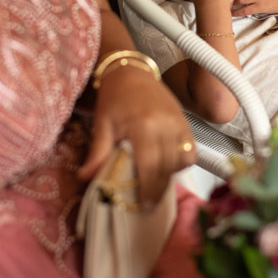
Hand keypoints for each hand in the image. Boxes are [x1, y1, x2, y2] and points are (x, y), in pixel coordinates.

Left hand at [79, 68, 195, 205]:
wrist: (131, 72)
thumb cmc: (115, 97)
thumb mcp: (102, 125)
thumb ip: (98, 153)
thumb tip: (87, 178)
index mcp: (143, 125)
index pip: (150, 165)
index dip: (148, 188)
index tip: (143, 205)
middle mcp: (165, 124)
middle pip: (167, 166)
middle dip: (158, 188)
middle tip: (149, 204)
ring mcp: (179, 122)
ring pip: (182, 160)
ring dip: (170, 176)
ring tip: (156, 185)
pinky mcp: (186, 122)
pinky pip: (191, 150)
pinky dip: (182, 161)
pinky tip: (168, 166)